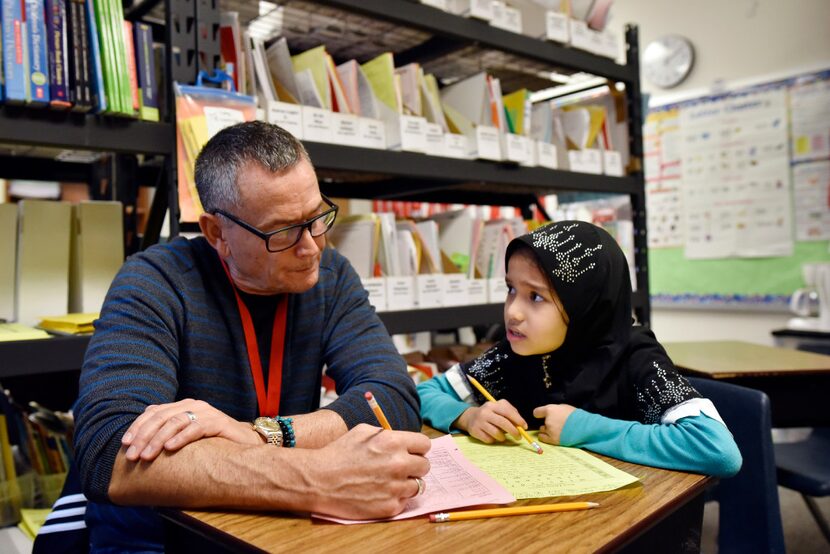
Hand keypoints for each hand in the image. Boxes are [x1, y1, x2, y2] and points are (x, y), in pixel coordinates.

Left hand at [121, 399, 259, 461]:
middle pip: (161, 417)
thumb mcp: (188, 436)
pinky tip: (170, 449)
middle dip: (143, 436)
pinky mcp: (218, 423)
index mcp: (183, 406)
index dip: (137, 427)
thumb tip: (141, 439)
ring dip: (158, 440)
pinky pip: (196, 428)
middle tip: (131, 455)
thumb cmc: (214, 443)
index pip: (154, 412)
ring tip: (146, 456)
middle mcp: (193, 405)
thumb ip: (169, 432)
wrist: (246, 442)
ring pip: (175, 422)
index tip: (125, 444)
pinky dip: (181, 438)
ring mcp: (206, 412)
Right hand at [307, 424, 430, 518]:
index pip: (425, 445)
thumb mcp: (363, 431)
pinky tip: (380, 492)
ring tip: (389, 481)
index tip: (411, 452)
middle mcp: (398, 464)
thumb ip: (387, 434)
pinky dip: (396, 498)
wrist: (318, 480)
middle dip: (414, 465)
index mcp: (393, 442)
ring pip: (418, 485)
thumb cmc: (338, 453)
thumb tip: (403, 440)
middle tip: (399, 467)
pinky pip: (404, 501)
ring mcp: (395, 487)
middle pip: (425, 466)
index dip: (417, 448)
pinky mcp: (389, 507)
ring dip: (406, 483)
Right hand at [454, 400, 526, 443]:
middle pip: (503, 423)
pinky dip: (493, 440)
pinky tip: (492, 436)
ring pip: (496, 433)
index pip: (507, 412)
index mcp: (492, 405)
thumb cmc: (490, 413)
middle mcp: (485, 412)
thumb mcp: (499, 408)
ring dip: (503, 437)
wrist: (470, 417)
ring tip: (503, 436)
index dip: (518, 420)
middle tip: (519, 437)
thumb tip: (521, 424)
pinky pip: (489, 439)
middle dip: (514, 431)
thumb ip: (511, 413)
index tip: (524, 427)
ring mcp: (479, 422)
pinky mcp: (475, 431)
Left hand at [533, 404, 576, 444]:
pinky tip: (550, 435)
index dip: (540, 414)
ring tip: (556, 430)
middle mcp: (548, 421)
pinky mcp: (552, 440)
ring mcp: (549, 431)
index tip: (541, 415)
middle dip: (547, 423)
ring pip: (542, 430)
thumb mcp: (564, 407)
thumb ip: (555, 410)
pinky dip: (545, 436)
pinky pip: (542, 438)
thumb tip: (550, 413)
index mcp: (550, 410)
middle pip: (541, 422)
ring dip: (547, 430)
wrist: (584, 427)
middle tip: (556, 423)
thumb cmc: (576, 416)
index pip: (537, 412)